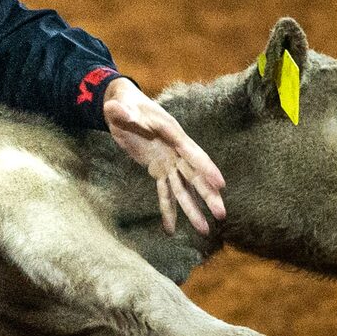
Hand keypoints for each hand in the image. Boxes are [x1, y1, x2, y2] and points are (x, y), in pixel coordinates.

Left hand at [102, 78, 226, 235]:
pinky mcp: (158, 169)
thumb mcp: (119, 107)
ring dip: (193, 208)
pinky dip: (168, 210)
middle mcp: (175, 150)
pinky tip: (170, 229)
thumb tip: (115, 110)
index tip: (221, 184)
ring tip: (204, 231)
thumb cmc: (123, 104)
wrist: (122, 106)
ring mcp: (168, 161)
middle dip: (208, 195)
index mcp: (171, 133)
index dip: (206, 168)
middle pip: (195, 175)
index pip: (192, 152)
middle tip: (221, 215)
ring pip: (184, 188)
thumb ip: (120, 112)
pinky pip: (165, 192)